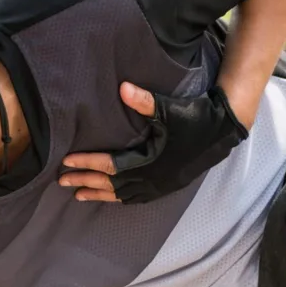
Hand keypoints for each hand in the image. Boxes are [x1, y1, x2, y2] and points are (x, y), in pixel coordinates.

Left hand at [59, 82, 248, 203]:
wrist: (223, 131)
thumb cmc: (195, 117)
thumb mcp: (169, 109)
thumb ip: (144, 101)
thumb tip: (122, 87)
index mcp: (150, 160)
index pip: (110, 165)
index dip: (87, 164)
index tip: (66, 162)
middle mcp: (153, 178)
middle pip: (111, 184)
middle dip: (86, 183)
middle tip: (62, 182)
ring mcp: (160, 185)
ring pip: (123, 195)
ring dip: (100, 195)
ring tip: (79, 195)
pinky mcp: (167, 186)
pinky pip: (137, 198)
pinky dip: (120, 198)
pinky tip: (111, 197)